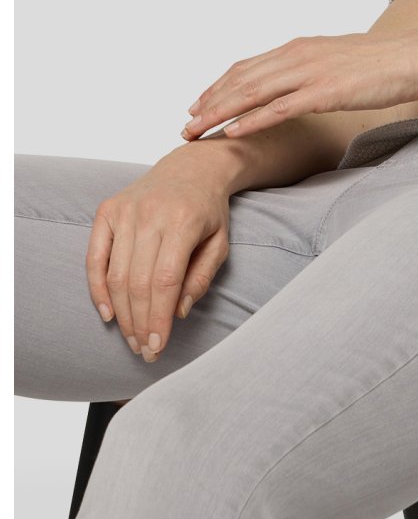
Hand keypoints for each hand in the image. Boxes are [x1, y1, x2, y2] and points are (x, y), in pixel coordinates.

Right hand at [85, 157, 231, 360]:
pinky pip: (95, 257)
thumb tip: (177, 313)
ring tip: (131, 338)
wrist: (192, 168)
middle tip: (144, 350)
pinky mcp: (107, 210)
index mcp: (183, 221)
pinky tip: (108, 314)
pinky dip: (97, 288)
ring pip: (116, 274)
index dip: (159, 318)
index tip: (157, 346)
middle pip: (138, 282)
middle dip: (140, 323)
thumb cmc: (208, 210)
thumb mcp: (221, 242)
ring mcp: (126, 211)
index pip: (165, 281)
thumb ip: (202, 277)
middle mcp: (151, 214)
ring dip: (122, 313)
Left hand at [180, 30, 417, 141]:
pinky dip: (253, 119)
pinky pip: (280, 107)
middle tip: (186, 124)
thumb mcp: (339, 60)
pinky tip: (233, 132)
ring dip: (220, 113)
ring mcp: (310, 73)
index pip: (247, 66)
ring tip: (197, 131)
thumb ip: (313, 69)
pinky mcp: (325, 91)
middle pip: (241, 79)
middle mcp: (298, 55)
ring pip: (252, 93)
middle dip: (209, 103)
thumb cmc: (383, 62)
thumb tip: (300, 84)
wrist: (415, 57)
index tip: (198, 105)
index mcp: (299, 47)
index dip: (218, 86)